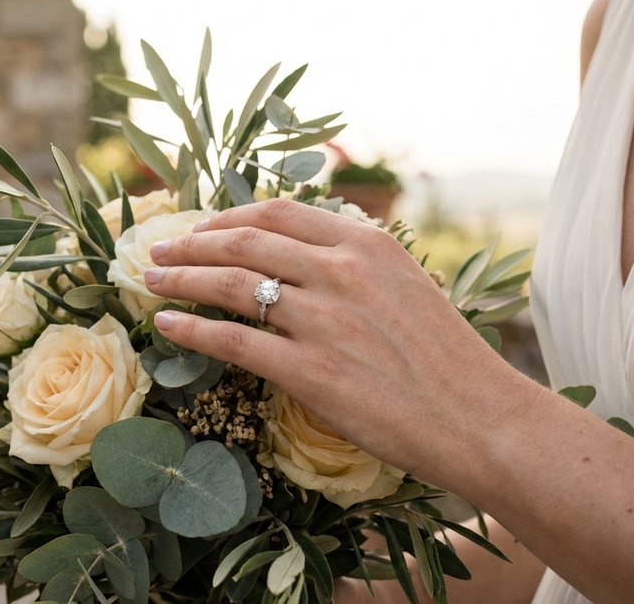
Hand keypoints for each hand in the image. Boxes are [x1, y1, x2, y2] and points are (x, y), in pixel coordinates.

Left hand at [143, 199, 532, 483]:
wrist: (483, 420)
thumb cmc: (448, 361)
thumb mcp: (406, 286)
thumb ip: (354, 266)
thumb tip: (299, 257)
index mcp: (366, 244)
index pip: (276, 213)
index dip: (227, 217)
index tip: (199, 228)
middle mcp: (341, 271)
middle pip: (243, 241)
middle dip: (190, 242)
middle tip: (158, 249)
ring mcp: (323, 320)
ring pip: (230, 283)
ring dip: (180, 278)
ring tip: (150, 280)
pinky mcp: (311, 371)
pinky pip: (234, 339)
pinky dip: (192, 328)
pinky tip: (168, 325)